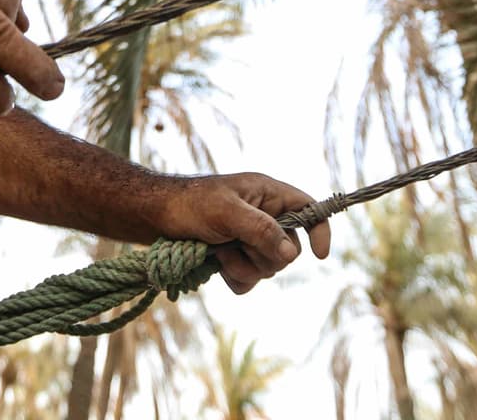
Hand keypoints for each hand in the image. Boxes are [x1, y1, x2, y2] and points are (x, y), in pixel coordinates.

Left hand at [151, 173, 331, 294]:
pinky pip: (250, 281)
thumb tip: (291, 253)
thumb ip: (262, 230)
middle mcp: (263, 216)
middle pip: (288, 249)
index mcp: (267, 194)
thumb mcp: (228, 212)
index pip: (308, 208)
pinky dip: (235, 278)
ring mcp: (249, 239)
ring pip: (268, 269)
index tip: (320, 256)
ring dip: (243, 266)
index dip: (319, 230)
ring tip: (219, 252)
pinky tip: (217, 267)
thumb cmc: (190, 205)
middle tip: (236, 243)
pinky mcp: (235, 258)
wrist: (155, 218)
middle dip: (262, 254)